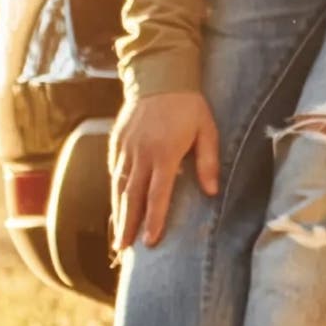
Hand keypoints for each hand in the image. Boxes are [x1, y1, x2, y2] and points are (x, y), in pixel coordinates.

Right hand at [111, 90, 219, 249]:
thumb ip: (208, 161)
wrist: (159, 76)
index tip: (150, 241)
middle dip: (128, 225)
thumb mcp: (207, 130)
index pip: (158, 195)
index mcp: (164, 154)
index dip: (154, 220)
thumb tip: (212, 192)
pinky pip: (114, 171)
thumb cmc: (188, 105)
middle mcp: (141, 154)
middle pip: (132, 197)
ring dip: (118, 212)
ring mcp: (126, 148)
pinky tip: (116, 204)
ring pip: (119, 187)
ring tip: (118, 236)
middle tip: (124, 250)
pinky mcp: (116, 141)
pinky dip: (114, 190)